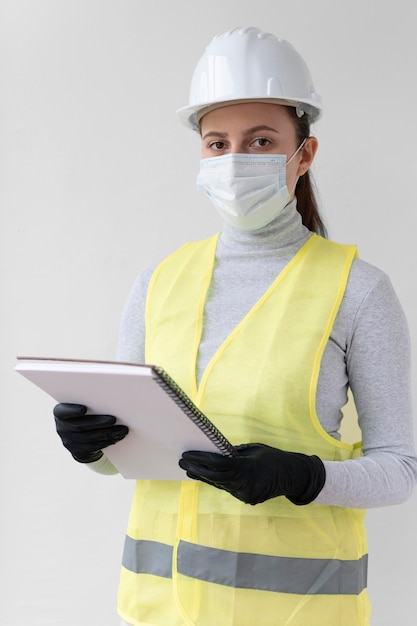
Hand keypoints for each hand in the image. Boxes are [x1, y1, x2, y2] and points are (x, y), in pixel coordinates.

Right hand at [54, 403, 127, 462]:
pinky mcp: (77, 451)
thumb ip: (91, 403)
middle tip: (114, 419)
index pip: (61, 412)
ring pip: (88, 438)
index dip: (72, 411)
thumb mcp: (85, 407)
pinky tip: (116, 437)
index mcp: (60, 412)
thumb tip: (111, 397)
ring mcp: (68, 441)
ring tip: (122, 430)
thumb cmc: (86, 413)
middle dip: (98, 423)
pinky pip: (92, 447)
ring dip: (107, 434)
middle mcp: (61, 427)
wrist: (81, 435)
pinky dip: (106, 442)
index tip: (84, 409)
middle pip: (79, 426)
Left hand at [179, 443, 324, 504]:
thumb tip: (214, 451)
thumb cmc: (274, 457)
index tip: (187, 454)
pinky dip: (215, 481)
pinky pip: (228, 488)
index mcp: (248, 468)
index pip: (219, 465)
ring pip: (220, 485)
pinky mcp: (247, 499)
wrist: (294, 476)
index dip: (201, 459)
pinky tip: (204, 476)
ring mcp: (246, 494)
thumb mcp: (253, 450)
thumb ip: (234, 453)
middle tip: (182, 461)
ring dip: (203, 476)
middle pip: (215, 477)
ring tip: (188, 468)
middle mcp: (246, 485)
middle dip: (197, 469)